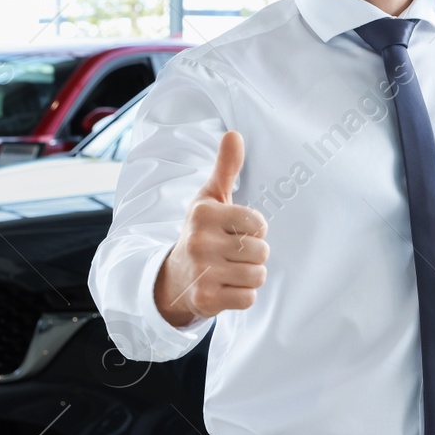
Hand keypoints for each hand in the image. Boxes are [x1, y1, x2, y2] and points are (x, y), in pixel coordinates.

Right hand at [154, 130, 269, 327]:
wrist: (174, 277)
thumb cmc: (201, 232)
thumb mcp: (210, 199)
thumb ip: (225, 168)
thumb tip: (234, 134)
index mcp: (204, 214)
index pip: (258, 223)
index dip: (256, 229)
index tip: (237, 231)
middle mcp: (199, 242)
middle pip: (261, 251)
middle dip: (254, 254)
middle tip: (232, 253)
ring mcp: (201, 273)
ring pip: (257, 275)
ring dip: (250, 275)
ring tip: (230, 270)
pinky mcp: (206, 300)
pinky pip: (248, 298)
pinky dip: (242, 295)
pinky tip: (226, 287)